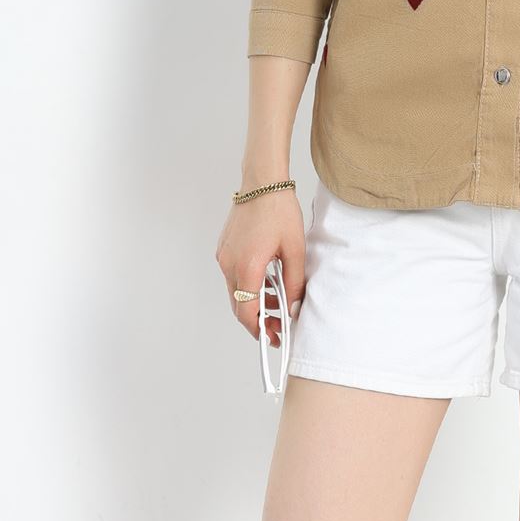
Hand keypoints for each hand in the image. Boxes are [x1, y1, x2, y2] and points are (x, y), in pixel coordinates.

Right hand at [215, 187, 304, 345]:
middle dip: (259, 319)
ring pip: (236, 291)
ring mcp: (223, 256)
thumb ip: (295, 283)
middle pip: (239, 305)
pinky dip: (249, 285)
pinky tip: (267, 282)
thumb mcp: (295, 250)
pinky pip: (234, 276)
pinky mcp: (224, 249)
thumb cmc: (279, 211)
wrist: (263, 183)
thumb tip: (294, 308)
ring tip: (278, 301)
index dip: (259, 329)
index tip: (273, 337)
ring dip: (255, 301)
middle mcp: (229, 264)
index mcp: (247, 266)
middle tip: (278, 326)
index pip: (246, 311)